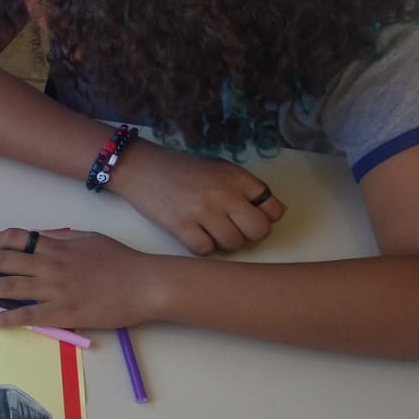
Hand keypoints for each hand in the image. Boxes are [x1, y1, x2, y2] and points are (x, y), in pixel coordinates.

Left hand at [0, 229, 166, 330]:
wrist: (145, 284)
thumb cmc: (121, 261)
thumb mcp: (89, 238)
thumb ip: (62, 238)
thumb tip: (41, 239)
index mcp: (56, 246)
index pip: (14, 239)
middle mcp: (50, 265)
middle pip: (3, 262)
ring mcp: (54, 289)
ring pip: (8, 288)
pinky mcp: (63, 312)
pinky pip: (27, 316)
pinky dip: (5, 318)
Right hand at [109, 139, 285, 254]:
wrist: (142, 168)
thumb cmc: (182, 170)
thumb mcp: (220, 169)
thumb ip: (246, 188)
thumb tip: (276, 213)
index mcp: (237, 178)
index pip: (274, 210)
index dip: (266, 218)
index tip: (251, 218)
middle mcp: (224, 194)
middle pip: (259, 231)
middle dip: (250, 235)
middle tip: (235, 230)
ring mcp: (202, 211)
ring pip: (233, 244)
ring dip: (225, 243)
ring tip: (212, 232)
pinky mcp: (180, 226)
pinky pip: (205, 250)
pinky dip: (203, 247)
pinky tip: (195, 235)